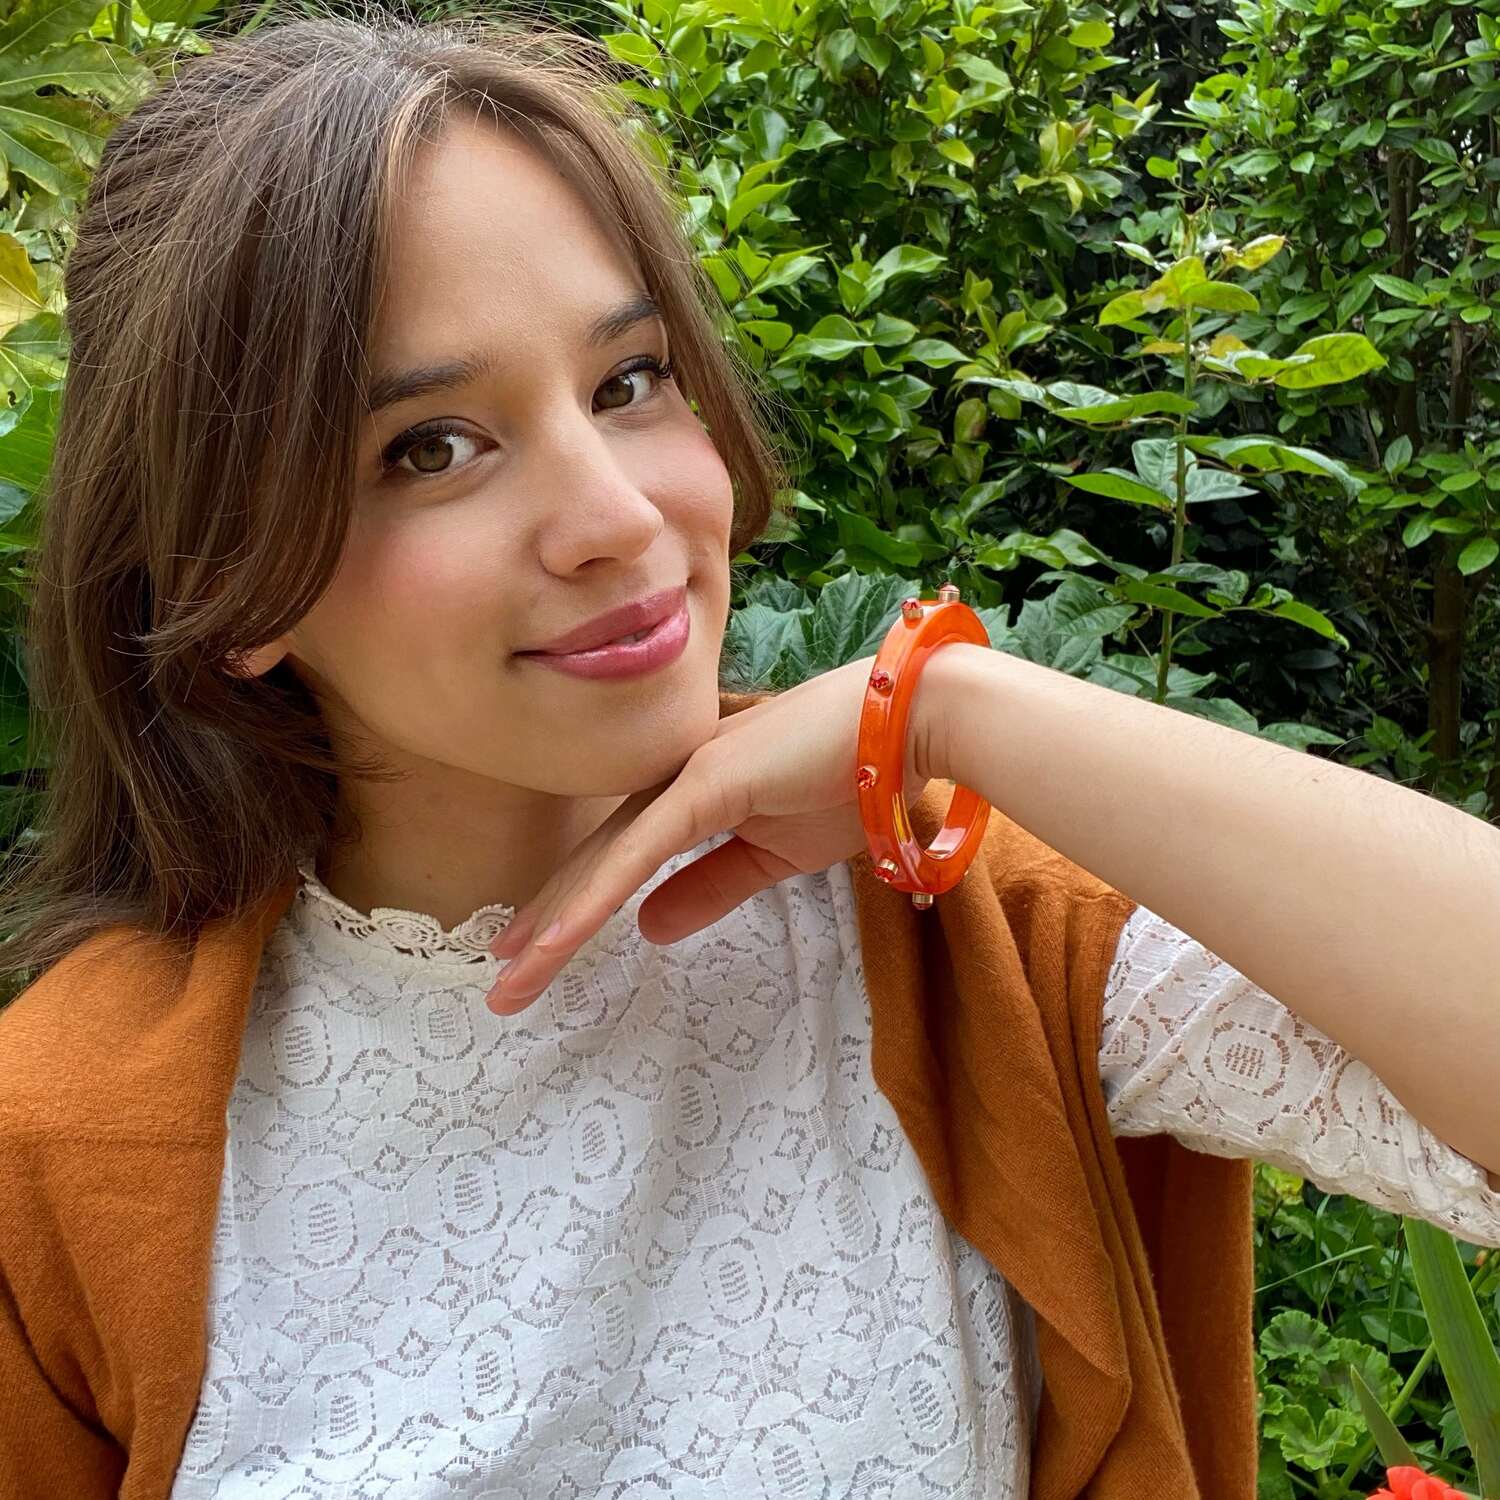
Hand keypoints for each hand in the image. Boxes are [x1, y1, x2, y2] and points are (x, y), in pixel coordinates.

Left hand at [482, 652, 950, 1013]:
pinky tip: (560, 940)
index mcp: (686, 797)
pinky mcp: (706, 783)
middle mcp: (670, 783)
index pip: (617, 859)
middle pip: (595, 862)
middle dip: (545, 924)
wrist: (908, 728)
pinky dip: (598, 896)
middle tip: (502, 980)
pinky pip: (641, 851)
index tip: (533, 953)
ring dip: (556, 923)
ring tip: (512, 978)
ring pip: (605, 861)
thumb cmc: (851, 782)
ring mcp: (683, 778)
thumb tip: (650, 928)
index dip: (573, 905)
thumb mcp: (771, 857)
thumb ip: (709, 888)